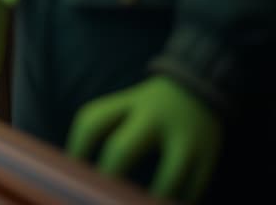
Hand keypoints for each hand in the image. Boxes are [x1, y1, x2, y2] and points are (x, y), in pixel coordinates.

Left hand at [66, 76, 223, 202]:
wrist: (198, 86)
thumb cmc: (149, 108)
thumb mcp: (124, 108)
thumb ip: (101, 134)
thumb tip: (77, 178)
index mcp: (127, 104)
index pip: (91, 122)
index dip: (75, 151)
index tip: (70, 179)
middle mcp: (154, 118)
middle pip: (121, 150)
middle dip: (108, 180)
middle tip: (99, 197)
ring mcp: (185, 138)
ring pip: (167, 180)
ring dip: (150, 202)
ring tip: (134, 203)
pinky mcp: (208, 157)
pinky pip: (192, 192)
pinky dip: (176, 203)